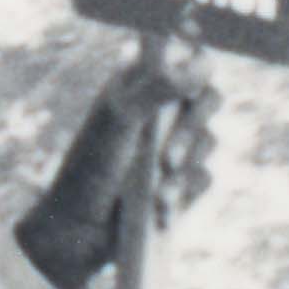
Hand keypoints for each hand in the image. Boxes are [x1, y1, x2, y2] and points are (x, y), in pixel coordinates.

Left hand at [10, 52, 214, 288]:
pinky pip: (205, 177)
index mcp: (140, 84)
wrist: (78, 234)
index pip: (184, 54)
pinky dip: (184, 193)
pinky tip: (159, 207)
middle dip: (195, 124)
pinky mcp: (180, 182)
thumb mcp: (120, 119)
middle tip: (169, 153)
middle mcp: (159, 111)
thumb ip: (158, 86)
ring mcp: (171, 147)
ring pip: (209, 140)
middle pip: (208, 97)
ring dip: (185, 166)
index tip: (193, 78)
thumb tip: (201, 64)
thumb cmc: (89, 169)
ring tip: (155, 190)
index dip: (197, 60)